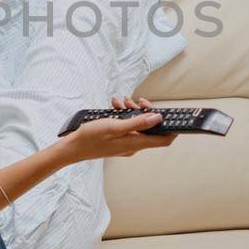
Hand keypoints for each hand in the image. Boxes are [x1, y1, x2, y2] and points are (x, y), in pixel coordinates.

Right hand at [57, 96, 174, 164]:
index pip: (163, 140)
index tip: (175, 117)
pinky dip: (123, 116)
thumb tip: (158, 119)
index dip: (172, 129)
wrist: (73, 147)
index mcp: (136, 143)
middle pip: (150, 129)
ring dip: (131, 111)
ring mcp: (125, 143)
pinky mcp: (118, 140)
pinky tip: (114, 107)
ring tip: (120, 101)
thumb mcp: (115, 126)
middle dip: (145, 112)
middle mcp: (134, 145)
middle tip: (136, 101)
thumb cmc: (92, 137)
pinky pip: (127, 126)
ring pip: (137, 125)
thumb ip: (138, 122)